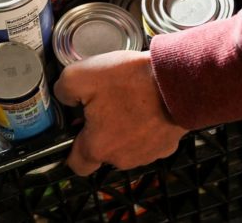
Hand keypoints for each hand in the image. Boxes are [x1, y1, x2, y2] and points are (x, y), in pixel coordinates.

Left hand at [53, 51, 186, 175]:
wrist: (178, 81)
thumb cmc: (131, 81)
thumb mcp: (79, 75)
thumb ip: (63, 91)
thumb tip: (63, 97)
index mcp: (99, 147)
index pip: (77, 165)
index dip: (69, 148)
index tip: (72, 129)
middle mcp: (123, 158)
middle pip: (101, 151)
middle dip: (98, 130)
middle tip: (100, 103)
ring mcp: (147, 154)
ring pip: (125, 144)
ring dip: (121, 127)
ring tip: (124, 98)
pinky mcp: (166, 145)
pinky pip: (146, 137)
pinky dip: (143, 124)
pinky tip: (143, 102)